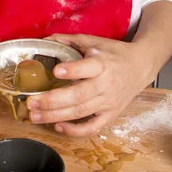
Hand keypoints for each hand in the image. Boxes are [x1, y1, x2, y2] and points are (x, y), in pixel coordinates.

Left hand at [26, 33, 153, 136]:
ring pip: (81, 112)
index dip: (72, 70)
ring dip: (55, 116)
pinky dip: (75, 131)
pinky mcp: (110, 115)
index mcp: (102, 63)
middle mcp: (105, 85)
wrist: (141, 66)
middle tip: (31, 102)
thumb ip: (69, 40)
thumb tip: (44, 40)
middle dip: (53, 100)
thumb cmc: (114, 53)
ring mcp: (108, 102)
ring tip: (34, 116)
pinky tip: (58, 126)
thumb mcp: (94, 41)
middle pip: (79, 96)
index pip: (88, 68)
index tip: (56, 70)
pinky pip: (92, 128)